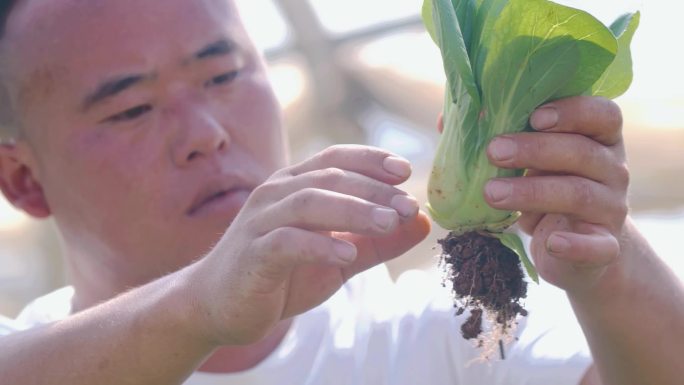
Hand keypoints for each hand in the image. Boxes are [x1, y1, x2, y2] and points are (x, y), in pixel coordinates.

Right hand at [191, 145, 430, 344]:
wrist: (218, 307)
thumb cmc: (280, 275)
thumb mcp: (338, 258)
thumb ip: (376, 241)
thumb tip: (423, 222)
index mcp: (294, 186)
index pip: (335, 159)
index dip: (371, 159)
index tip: (406, 171)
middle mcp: (276, 194)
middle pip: (329, 178)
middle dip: (373, 189)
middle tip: (408, 205)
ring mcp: (260, 222)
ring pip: (309, 202)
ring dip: (353, 210)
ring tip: (389, 223)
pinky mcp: (252, 254)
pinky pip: (287, 242)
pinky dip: (319, 246)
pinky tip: (347, 255)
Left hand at [482, 96, 628, 294]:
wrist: (582, 254)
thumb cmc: (549, 192)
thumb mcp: (529, 164)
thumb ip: (498, 138)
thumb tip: (446, 118)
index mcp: (598, 140)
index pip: (601, 115)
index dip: (572, 111)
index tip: (535, 116)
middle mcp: (612, 170)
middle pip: (582, 152)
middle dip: (535, 149)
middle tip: (493, 151)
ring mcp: (611, 209)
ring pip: (579, 194)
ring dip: (533, 192)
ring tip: (492, 194)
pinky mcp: (604, 247)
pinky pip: (596, 245)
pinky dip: (574, 245)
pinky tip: (551, 242)